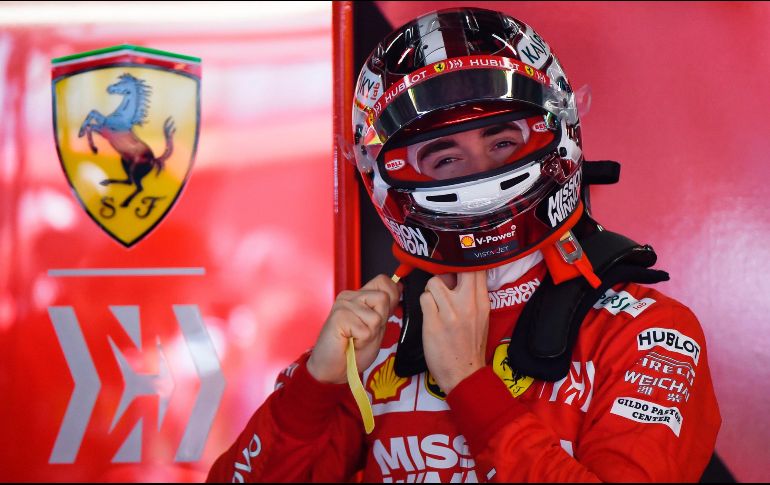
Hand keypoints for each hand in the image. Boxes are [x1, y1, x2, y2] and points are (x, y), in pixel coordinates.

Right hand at [307, 274, 401, 383]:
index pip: (384, 281)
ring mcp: (343, 305)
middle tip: (365, 332)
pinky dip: (362, 341)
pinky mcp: (338, 317)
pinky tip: (350, 342)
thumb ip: (386, 307)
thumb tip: (399, 286)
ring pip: (376, 316)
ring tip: (356, 338)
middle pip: (383, 298)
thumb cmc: (353, 350)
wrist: (334, 369)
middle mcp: (350, 296)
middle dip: (380, 320)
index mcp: (360, 296)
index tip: (381, 316)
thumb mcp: (377, 326)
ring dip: (370, 333)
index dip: (391, 298)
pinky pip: (365, 330)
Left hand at [420, 271, 489, 393]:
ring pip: (434, 281)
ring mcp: (451, 312)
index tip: (456, 266)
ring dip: (431, 290)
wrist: (465, 374)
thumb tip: (456, 274)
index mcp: (482, 301)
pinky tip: (429, 314)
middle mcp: (468, 303)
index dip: (463, 261)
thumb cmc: (470, 345)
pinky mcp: (434, 322)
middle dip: (446, 271)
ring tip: (435, 303)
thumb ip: (472, 294)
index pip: (476, 267)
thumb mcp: (481, 316)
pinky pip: (423, 298)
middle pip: (456, 267)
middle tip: (444, 284)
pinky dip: (424, 303)